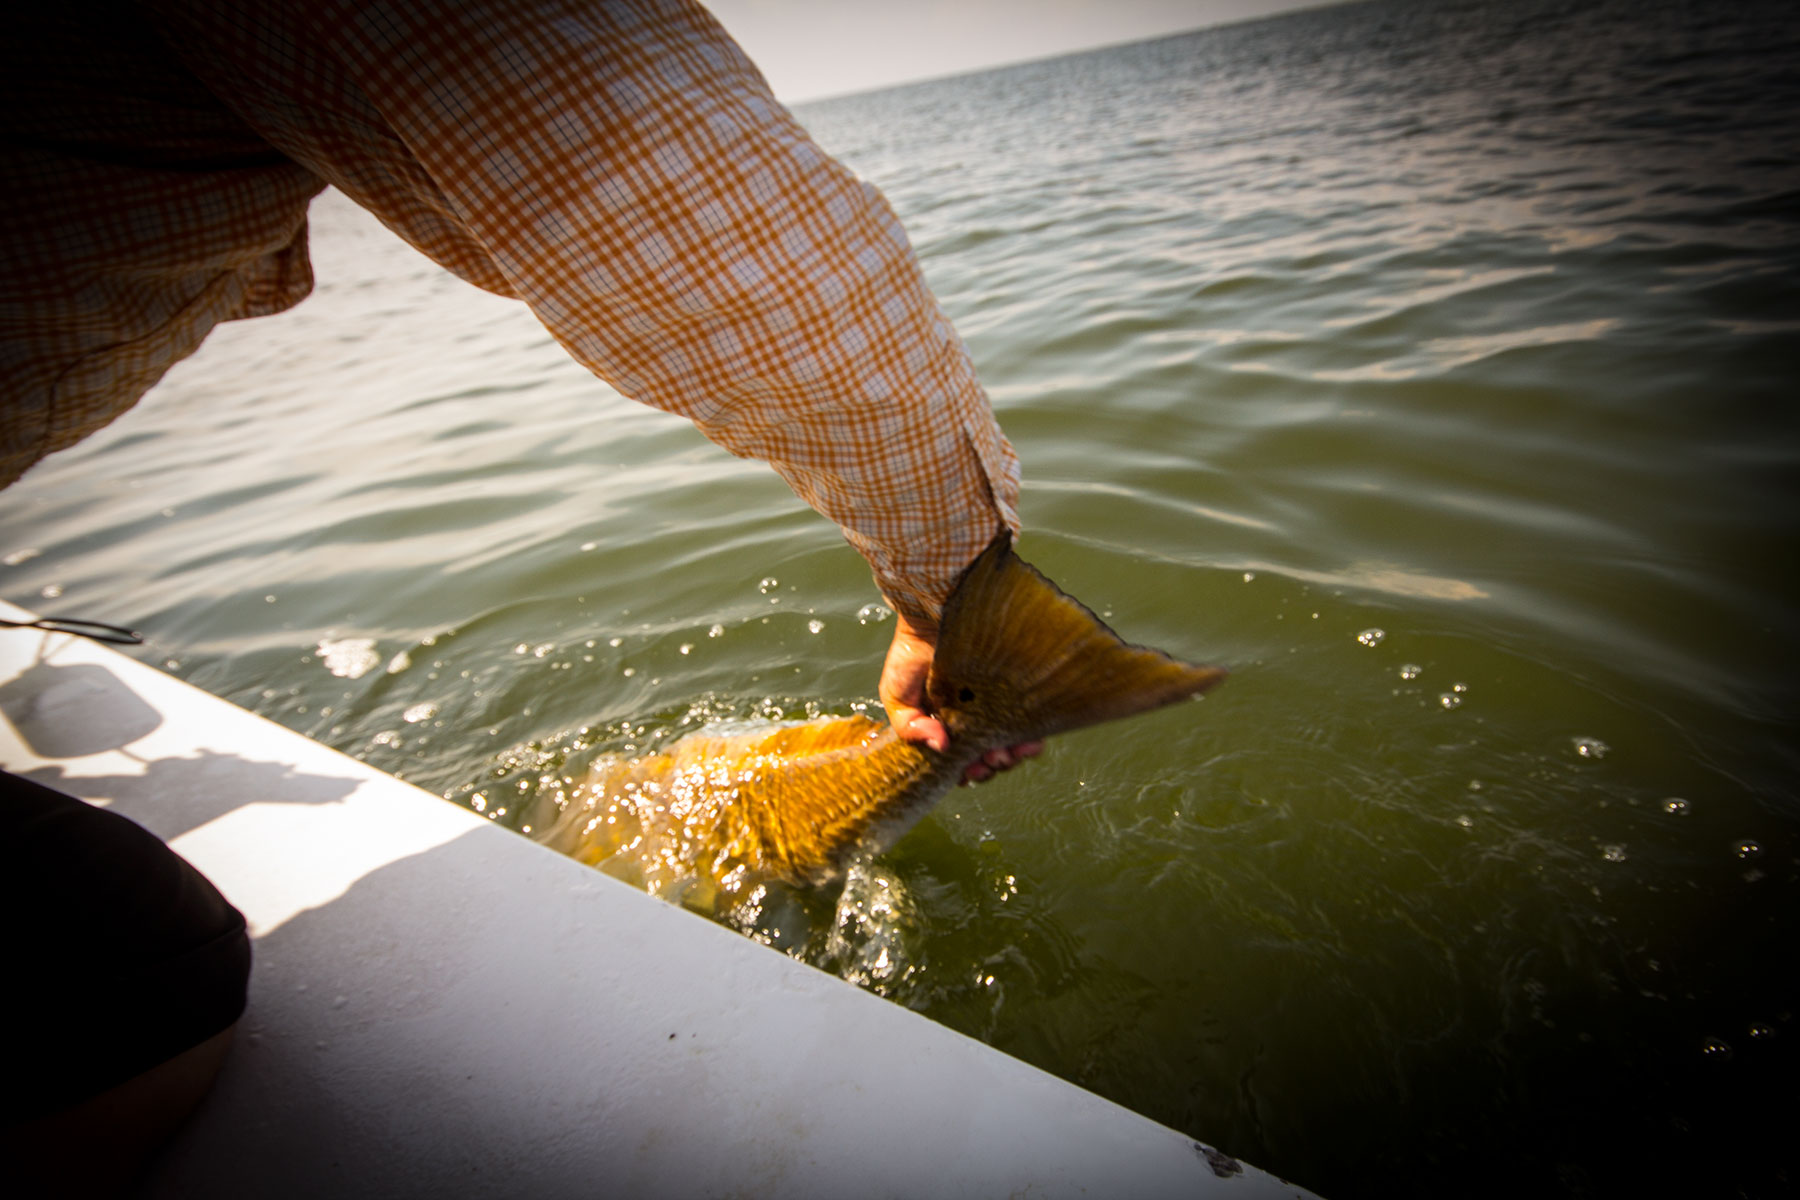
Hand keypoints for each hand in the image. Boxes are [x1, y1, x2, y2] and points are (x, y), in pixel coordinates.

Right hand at [879, 610, 1042, 783]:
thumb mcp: (896, 697)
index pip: (961, 762)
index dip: (968, 773)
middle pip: (988, 758)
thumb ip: (908, 728)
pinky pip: (1030, 722)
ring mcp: (996, 706)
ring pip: (1011, 744)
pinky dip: (1030, 737)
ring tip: (1006, 755)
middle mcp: (973, 720)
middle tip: (988, 762)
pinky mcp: (1016, 691)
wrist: (933, 613)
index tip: (968, 773)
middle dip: (990, 768)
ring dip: (1011, 758)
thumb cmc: (910, 656)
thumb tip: (942, 747)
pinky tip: (1026, 741)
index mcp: (945, 728)